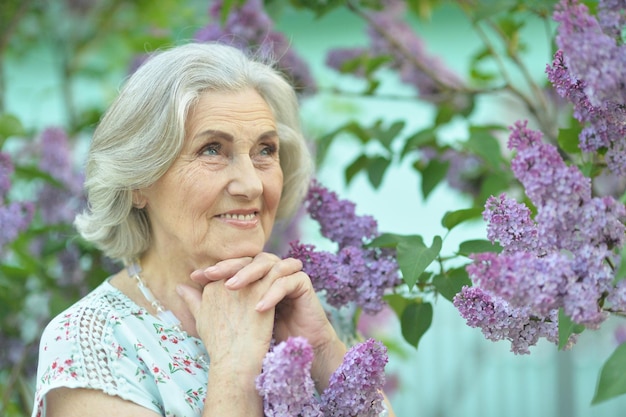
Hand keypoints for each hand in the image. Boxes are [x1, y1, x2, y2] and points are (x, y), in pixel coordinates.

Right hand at [176, 269, 274, 376]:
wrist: (235, 361)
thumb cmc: (219, 346)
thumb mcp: (200, 320)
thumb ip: (192, 300)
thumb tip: (179, 287)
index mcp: (211, 288)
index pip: (226, 269)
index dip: (238, 271)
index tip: (249, 278)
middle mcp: (225, 283)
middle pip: (242, 264)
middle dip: (253, 265)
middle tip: (266, 270)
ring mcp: (243, 286)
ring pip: (258, 265)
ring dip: (271, 266)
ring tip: (282, 269)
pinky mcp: (261, 291)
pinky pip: (274, 273)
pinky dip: (282, 272)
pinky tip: (290, 275)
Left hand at [190, 253, 346, 388]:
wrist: (297, 348)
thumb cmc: (264, 334)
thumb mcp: (228, 318)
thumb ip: (204, 303)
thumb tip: (178, 287)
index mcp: (256, 275)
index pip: (235, 264)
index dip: (217, 268)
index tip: (195, 276)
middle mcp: (272, 270)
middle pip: (251, 259)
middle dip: (230, 266)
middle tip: (211, 275)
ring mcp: (288, 274)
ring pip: (269, 263)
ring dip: (250, 275)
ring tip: (231, 289)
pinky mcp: (303, 284)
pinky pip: (289, 280)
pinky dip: (273, 293)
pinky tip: (259, 307)